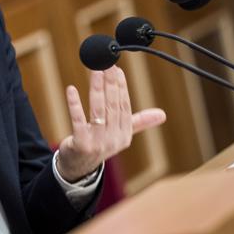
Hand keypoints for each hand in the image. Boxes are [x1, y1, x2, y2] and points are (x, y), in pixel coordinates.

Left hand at [56, 66, 165, 182]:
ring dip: (97, 89)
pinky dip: (75, 105)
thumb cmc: (98, 145)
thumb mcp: (120, 135)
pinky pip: (79, 122)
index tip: (117, 70)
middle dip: (110, 84)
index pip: (124, 106)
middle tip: (106, 64)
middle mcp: (114, 139)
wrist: (78, 168)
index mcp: (125, 134)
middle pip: (112, 106)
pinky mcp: (81, 144)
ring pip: (98, 111)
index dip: (121, 87)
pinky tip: (71, 89)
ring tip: (95, 71)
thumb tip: (162, 114)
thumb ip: (139, 122)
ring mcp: (98, 143)